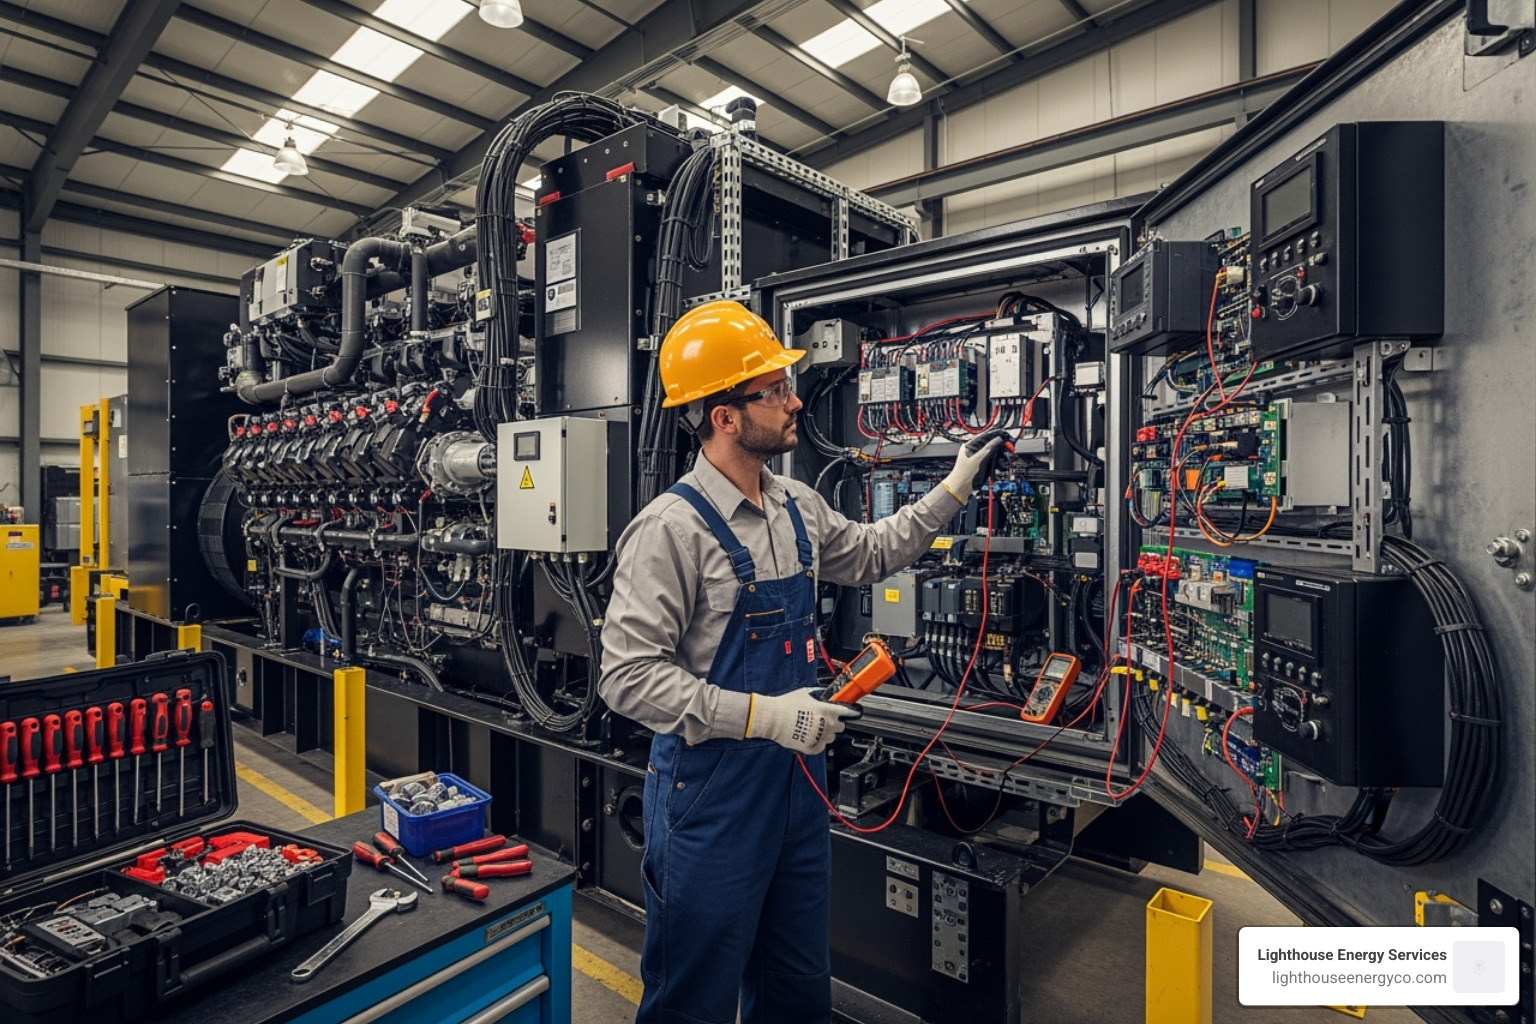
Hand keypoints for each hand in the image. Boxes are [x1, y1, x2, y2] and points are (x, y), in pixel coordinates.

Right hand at [746, 688, 861, 754]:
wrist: (773, 718)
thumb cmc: (786, 705)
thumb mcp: (806, 693)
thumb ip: (819, 695)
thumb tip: (826, 694)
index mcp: (827, 710)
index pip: (848, 712)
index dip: (851, 712)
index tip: (853, 713)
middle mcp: (827, 724)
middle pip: (841, 726)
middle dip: (835, 723)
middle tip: (824, 720)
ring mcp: (820, 737)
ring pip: (831, 738)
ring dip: (826, 733)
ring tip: (813, 728)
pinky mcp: (812, 747)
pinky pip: (821, 746)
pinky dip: (817, 742)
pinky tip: (808, 735)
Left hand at [943, 428, 1010, 501]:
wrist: (962, 489)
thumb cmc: (964, 474)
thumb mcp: (978, 459)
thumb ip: (988, 448)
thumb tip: (998, 439)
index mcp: (970, 445)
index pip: (985, 436)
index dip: (995, 435)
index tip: (1005, 434)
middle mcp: (975, 450)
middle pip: (991, 445)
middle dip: (1001, 447)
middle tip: (1010, 447)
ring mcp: (981, 458)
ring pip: (995, 453)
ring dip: (1002, 456)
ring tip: (1007, 458)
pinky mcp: (985, 466)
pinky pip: (994, 461)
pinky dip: (1000, 463)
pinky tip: (1003, 465)